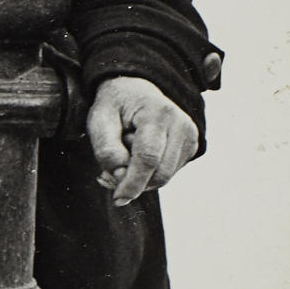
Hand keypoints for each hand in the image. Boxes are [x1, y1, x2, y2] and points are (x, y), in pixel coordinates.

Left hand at [86, 77, 198, 205]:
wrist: (135, 90)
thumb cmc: (114, 105)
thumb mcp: (99, 120)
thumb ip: (106, 149)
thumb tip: (120, 175)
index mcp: (158, 113)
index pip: (148, 158)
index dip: (132, 183)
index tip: (117, 199)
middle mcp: (180, 124)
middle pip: (160, 173)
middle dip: (133, 182)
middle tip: (108, 173)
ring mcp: (189, 135)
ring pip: (164, 177)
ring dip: (139, 179)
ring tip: (122, 158)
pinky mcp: (190, 146)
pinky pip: (168, 174)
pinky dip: (148, 175)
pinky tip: (135, 158)